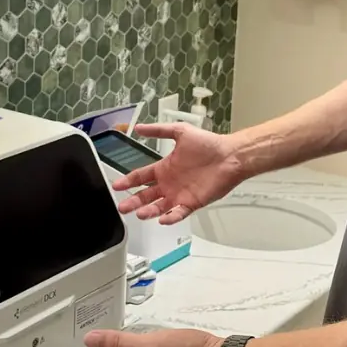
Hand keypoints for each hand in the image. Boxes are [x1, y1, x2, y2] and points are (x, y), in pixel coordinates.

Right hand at [113, 123, 244, 223]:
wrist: (230, 156)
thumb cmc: (208, 144)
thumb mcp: (180, 132)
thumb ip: (159, 131)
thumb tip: (139, 128)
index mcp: (164, 168)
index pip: (141, 177)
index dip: (128, 182)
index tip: (116, 186)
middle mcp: (169, 183)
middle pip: (145, 195)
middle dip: (133, 201)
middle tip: (122, 207)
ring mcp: (180, 194)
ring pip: (159, 206)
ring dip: (148, 211)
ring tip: (139, 214)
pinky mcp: (192, 203)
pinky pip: (178, 213)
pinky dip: (170, 217)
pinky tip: (163, 218)